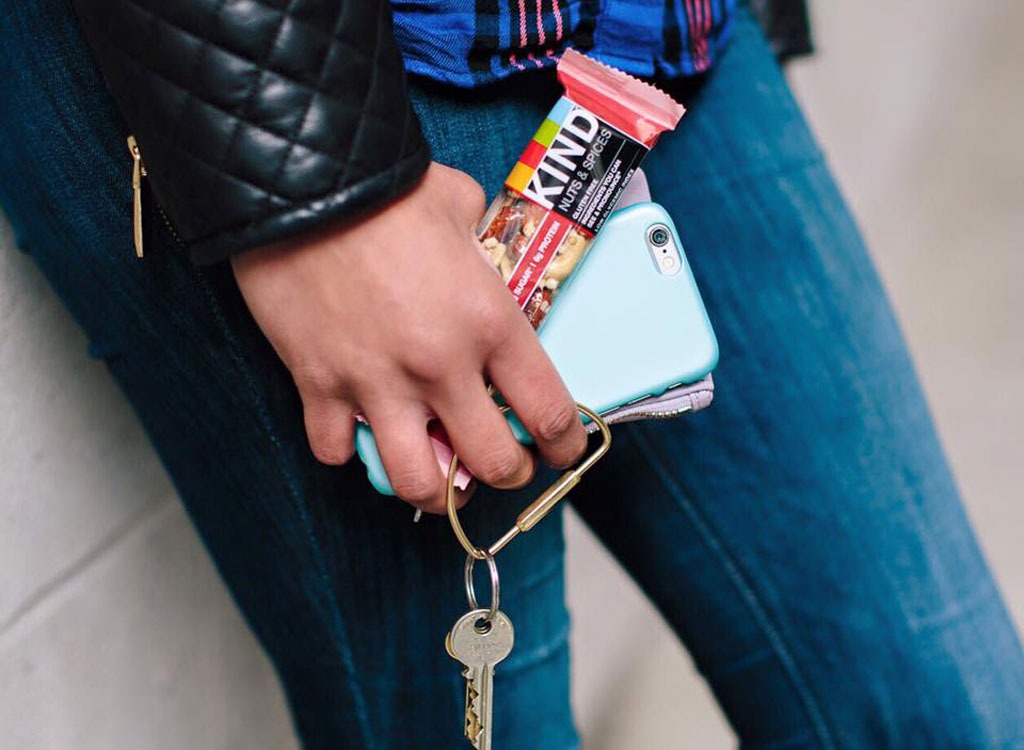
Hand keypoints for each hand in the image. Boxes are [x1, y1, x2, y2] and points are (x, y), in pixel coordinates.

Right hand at [231, 163, 587, 512]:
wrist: (301, 185)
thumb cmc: (387, 190)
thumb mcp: (461, 206)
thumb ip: (486, 244)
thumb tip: (490, 251)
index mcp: (489, 324)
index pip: (549, 412)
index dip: (564, 445)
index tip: (561, 450)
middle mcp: (441, 367)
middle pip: (494, 464)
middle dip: (510, 475)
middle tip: (505, 465)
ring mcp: (378, 384)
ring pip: (418, 484)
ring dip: (436, 491)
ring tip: (439, 478)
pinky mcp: (320, 386)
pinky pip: (338, 451)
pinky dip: (350, 450)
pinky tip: (359, 430)